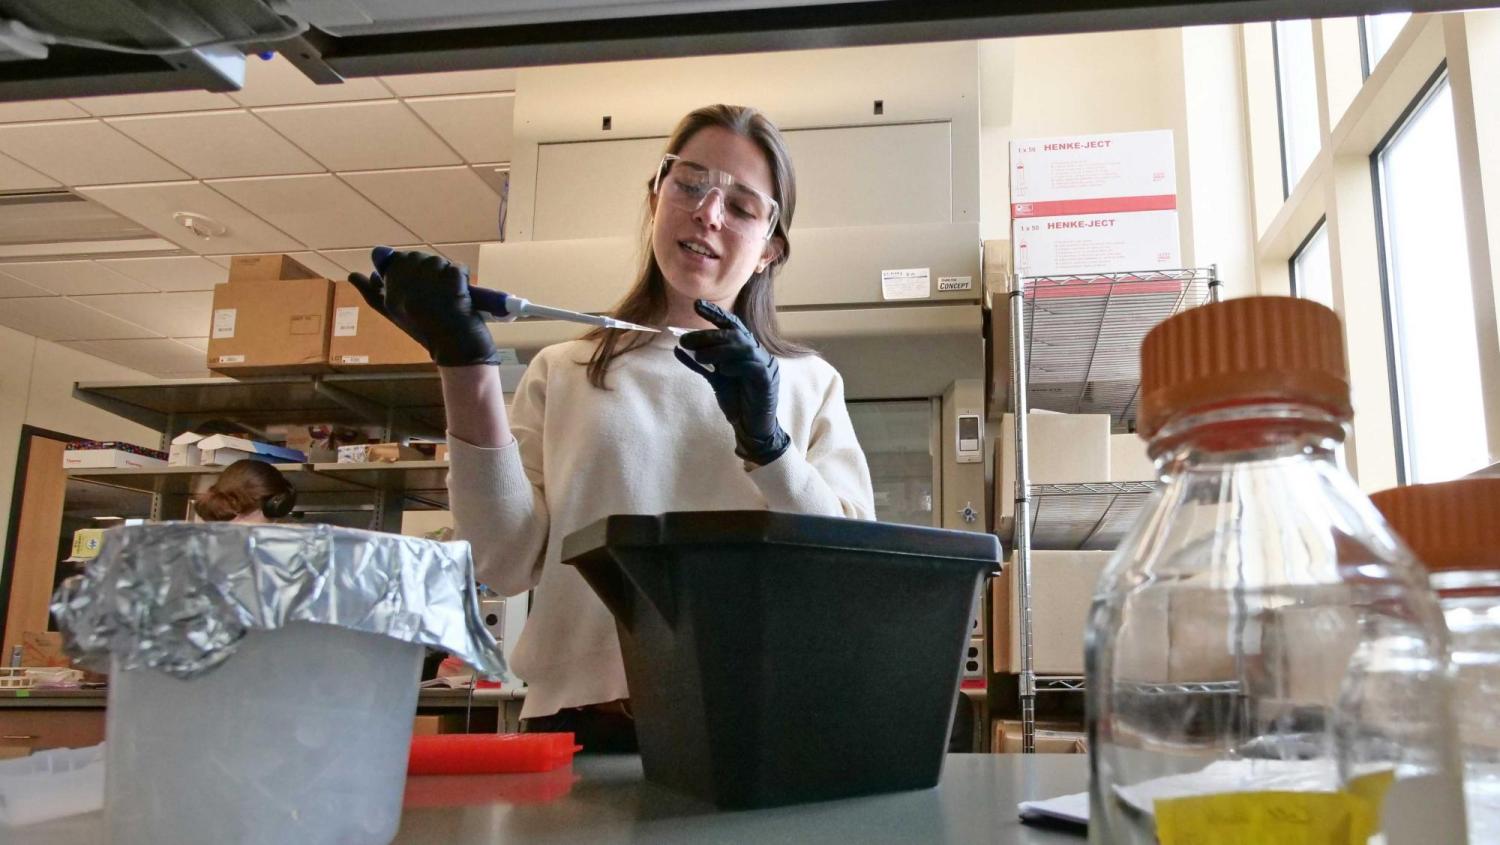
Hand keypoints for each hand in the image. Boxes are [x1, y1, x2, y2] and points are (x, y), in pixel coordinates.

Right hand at [347, 247, 498, 366]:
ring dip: (444, 273)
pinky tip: (461, 292)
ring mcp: (431, 284)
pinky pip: (456, 267)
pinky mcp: (454, 281)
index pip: (388, 265)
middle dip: (425, 270)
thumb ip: (373, 293)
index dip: (405, 272)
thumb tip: (353, 275)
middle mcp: (406, 288)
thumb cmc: (428, 335)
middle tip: (436, 294)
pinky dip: (461, 275)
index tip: (417, 291)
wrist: (457, 353)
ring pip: (435, 261)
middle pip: (412, 259)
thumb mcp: (396, 316)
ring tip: (448, 295)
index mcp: (391, 299)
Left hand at [674, 300, 789, 465]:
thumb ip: (701, 363)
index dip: (715, 314)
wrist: (753, 428)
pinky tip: (723, 371)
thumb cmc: (737, 401)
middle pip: (734, 334)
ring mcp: (763, 365)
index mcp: (745, 350)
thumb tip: (678, 348)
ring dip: (717, 350)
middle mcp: (756, 353)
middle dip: (708, 335)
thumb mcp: (715, 379)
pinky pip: (750, 366)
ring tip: (699, 357)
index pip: (731, 325)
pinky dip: (735, 365)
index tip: (697, 304)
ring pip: (741, 347)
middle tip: (686, 340)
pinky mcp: (766, 380)